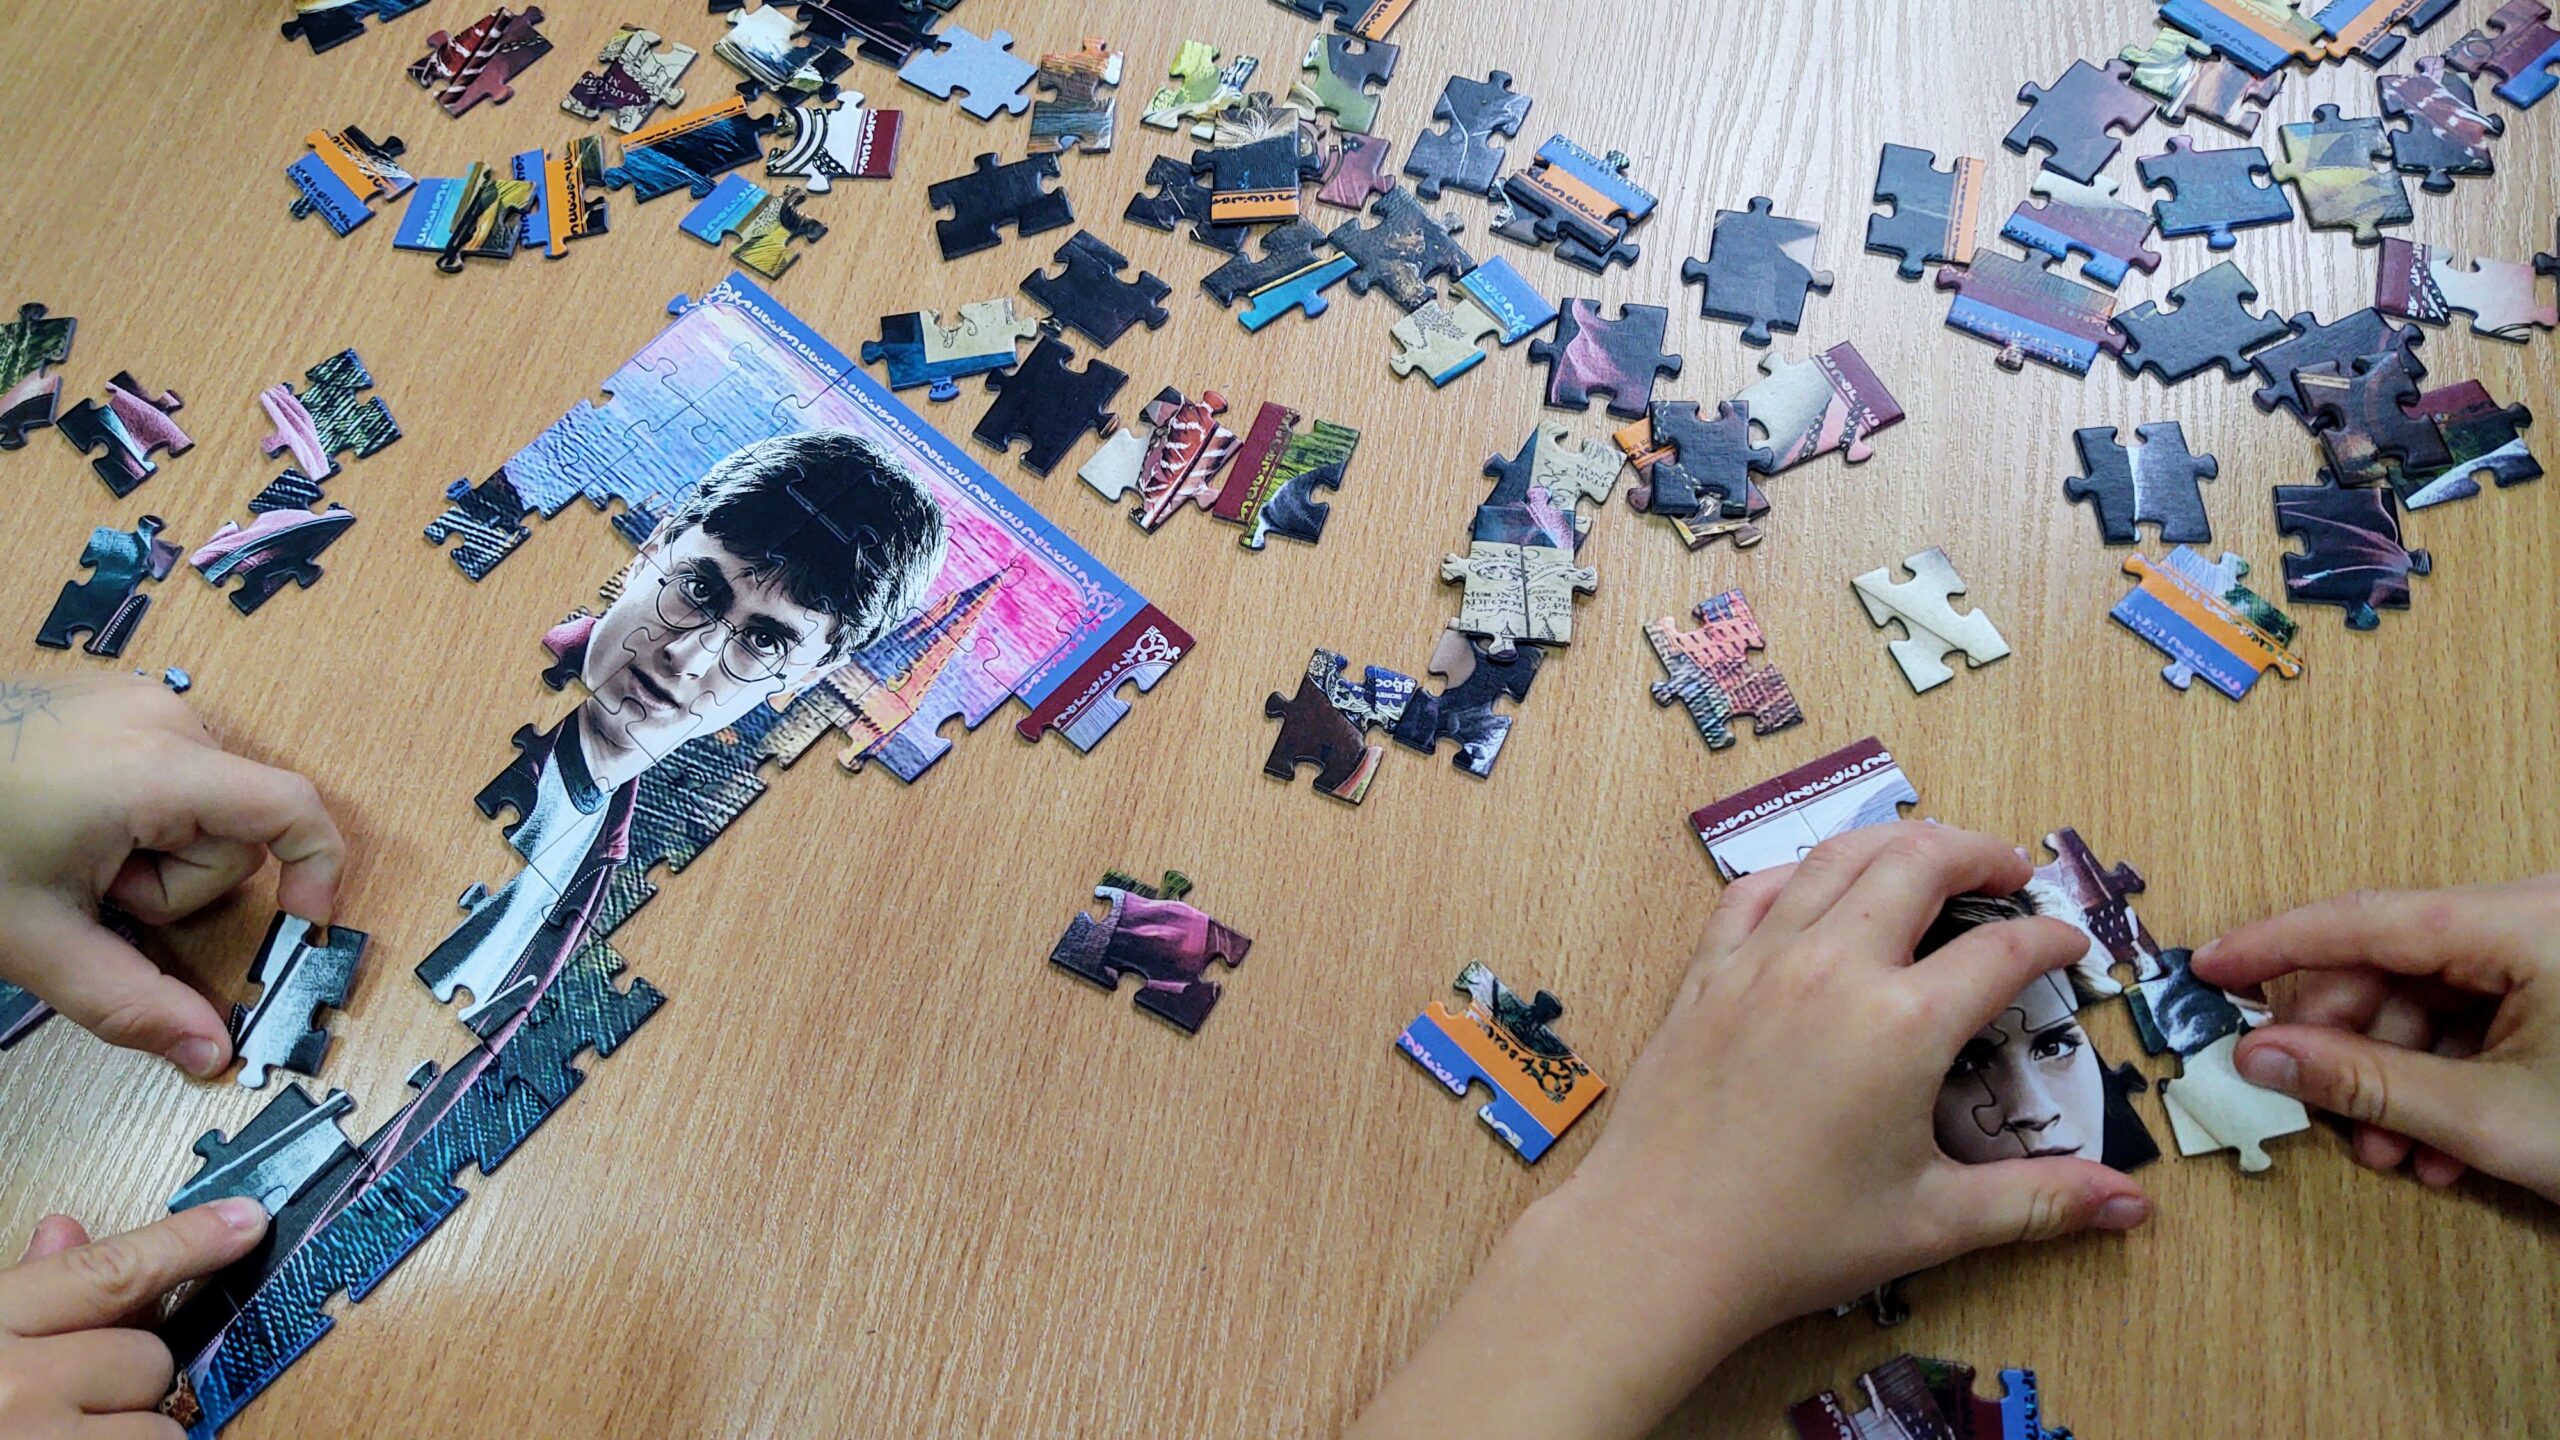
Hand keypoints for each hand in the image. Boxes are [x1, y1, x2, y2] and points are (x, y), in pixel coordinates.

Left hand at [0, 675, 343, 1076]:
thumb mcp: (36, 939)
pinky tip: (77, 821)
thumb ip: (131, 1001)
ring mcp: (138, 701)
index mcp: (156, 769)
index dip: (318, 868)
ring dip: (159, 847)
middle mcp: (164, 719)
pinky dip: (144, 810)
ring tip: (77, 854)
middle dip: (179, 878)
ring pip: (206, 801)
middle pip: (235, 825)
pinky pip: (175, 769)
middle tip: (97, 892)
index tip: (302, 922)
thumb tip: (212, 1054)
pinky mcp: (118, 701)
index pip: (292, 808)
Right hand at [0, 1200, 267, 1437]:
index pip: (112, 1271)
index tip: (245, 1221)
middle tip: (76, 1393)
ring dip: (134, 1430)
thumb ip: (23, 1294)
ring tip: (69, 1434)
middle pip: (149, 1355)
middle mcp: (18, 1386)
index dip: (188, 1243)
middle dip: (128, 1374)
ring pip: (160, 1423)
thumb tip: (67, 1231)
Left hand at [1348, 825, 2149, 1439]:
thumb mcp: (1933, 1222)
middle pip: (1920, 862)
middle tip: (2011, 872)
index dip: (2050, 938)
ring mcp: (1761, 960)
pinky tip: (1821, 885)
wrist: (1658, 1242)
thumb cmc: (1795, 1239)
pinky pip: (1758, 889)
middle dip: (1979, 853)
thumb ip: (2040, 1202)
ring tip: (1933, 856)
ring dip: (1897, 844)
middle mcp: (1833, 967)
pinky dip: (1804, 871)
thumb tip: (2134, 1206)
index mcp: (1903, 1022)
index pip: (2002, 950)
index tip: (2071, 945)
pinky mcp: (1707, 972)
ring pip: (1838, 857)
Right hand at [2192, 878, 2559, 1201]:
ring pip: (2426, 999)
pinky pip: (2470, 1016)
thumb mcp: (2488, 1116)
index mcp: (2525, 922)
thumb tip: (2260, 1058)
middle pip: (2392, 965)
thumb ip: (2365, 1082)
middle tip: (2311, 1102)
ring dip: (2395, 1080)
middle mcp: (2535, 916)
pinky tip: (2437, 1144)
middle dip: (2350, 1047)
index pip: (2368, 920)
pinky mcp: (2556, 983)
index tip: (2211, 969)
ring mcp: (2547, 948)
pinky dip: (2444, 1077)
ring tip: (2393, 1152)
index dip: (2278, 946)